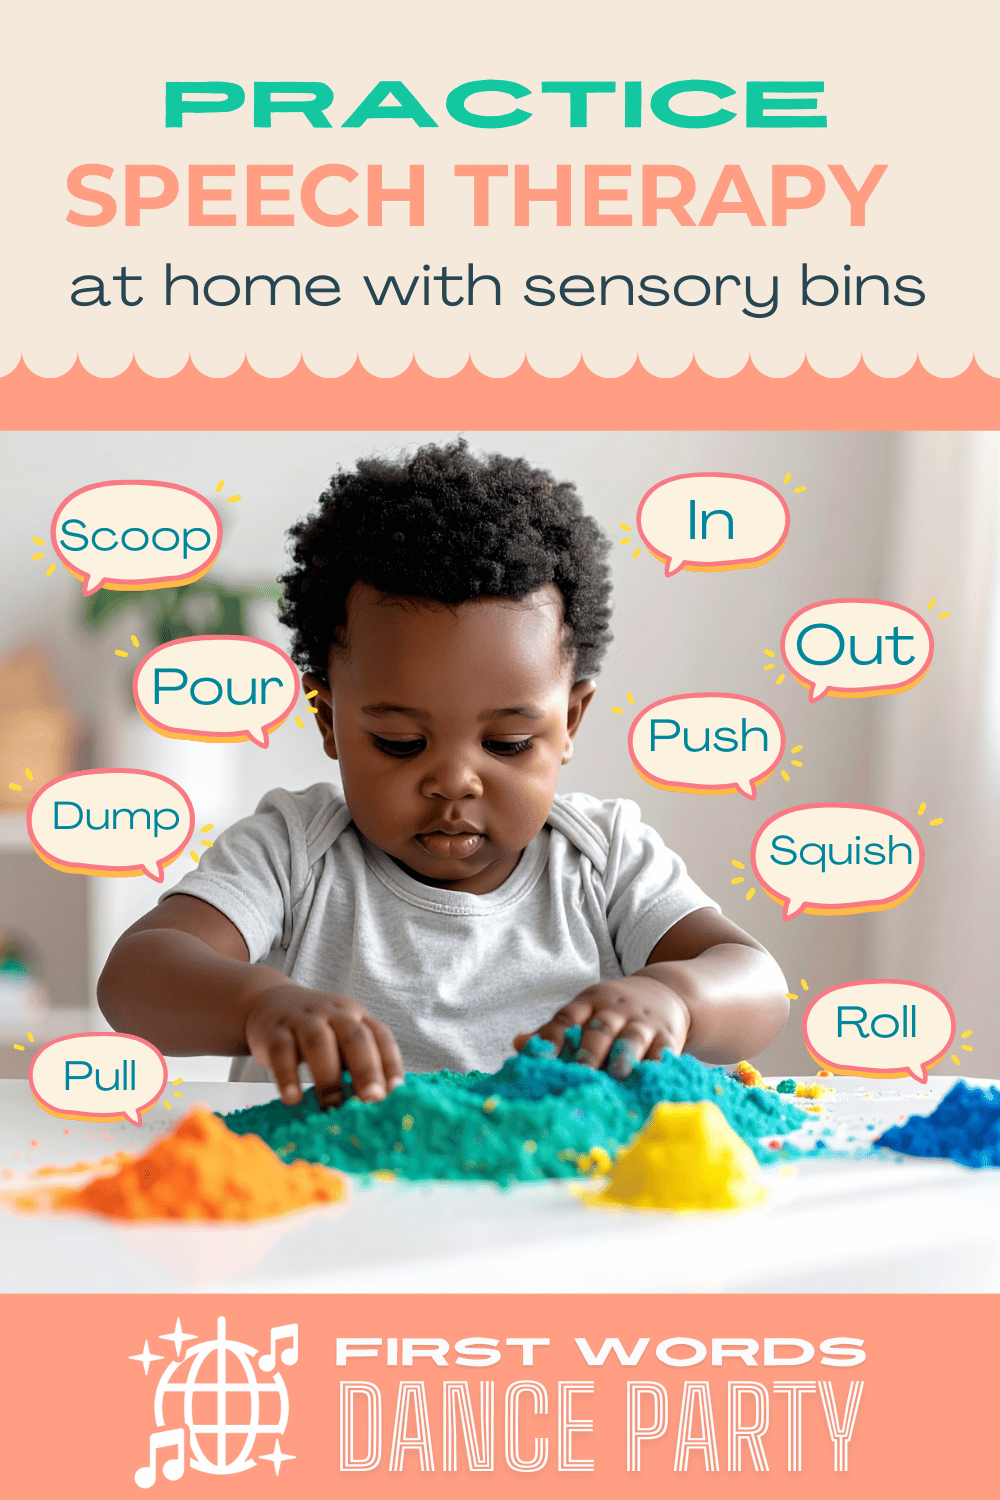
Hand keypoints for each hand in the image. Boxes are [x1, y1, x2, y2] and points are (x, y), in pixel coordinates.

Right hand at [245, 984, 404, 1106]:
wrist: (268, 1002)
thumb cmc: (315, 1031)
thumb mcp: (340, 1039)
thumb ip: (357, 1064)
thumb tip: (377, 1104)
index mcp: (355, 1016)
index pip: (380, 1035)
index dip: (390, 1063)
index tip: (396, 1092)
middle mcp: (333, 1013)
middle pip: (354, 1036)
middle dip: (366, 1069)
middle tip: (372, 1099)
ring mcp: (302, 1020)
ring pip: (319, 1041)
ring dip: (328, 1076)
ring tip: (331, 1106)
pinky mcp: (274, 1031)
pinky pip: (281, 1051)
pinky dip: (288, 1076)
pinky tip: (293, 1098)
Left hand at [513, 974, 690, 1075]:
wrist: (668, 991)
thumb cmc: (614, 1011)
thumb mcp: (586, 1010)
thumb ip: (555, 1031)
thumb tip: (517, 1044)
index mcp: (589, 1002)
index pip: (566, 1018)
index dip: (551, 1037)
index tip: (537, 1060)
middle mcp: (615, 1010)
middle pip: (600, 1028)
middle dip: (589, 1051)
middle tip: (581, 1073)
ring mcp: (642, 1022)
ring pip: (632, 1038)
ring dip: (624, 1056)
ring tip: (618, 1074)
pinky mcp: (667, 1035)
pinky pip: (663, 1050)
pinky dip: (657, 1065)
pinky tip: (651, 1080)